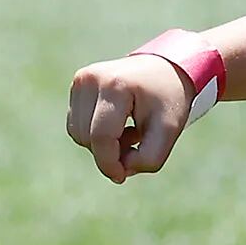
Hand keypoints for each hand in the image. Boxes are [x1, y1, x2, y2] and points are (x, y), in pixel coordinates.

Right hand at [67, 54, 195, 183]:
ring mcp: (82, 79)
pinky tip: (117, 124)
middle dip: (109, 152)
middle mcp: (92, 78)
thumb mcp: (169, 131)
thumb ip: (149, 158)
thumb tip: (118, 169)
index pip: (101, 136)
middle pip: (87, 138)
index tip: (122, 176)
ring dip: (102, 143)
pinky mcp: (78, 83)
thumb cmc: (168, 100)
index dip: (109, 163)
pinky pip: (76, 125)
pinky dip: (95, 133)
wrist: (166, 68)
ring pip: (78, 134)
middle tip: (138, 141)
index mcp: (116, 85)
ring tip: (130, 131)